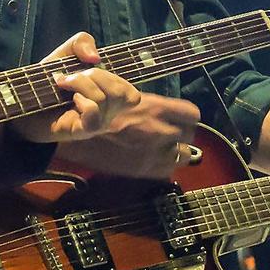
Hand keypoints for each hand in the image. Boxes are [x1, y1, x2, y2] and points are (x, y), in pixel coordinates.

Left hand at [14, 32, 142, 142]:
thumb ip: (82, 43)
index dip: (121, 80)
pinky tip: (70, 99)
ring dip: (83, 84)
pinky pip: (94, 115)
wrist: (22, 102)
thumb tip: (96, 57)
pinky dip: (83, 100)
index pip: (131, 94)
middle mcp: (106, 113)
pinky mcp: (81, 131)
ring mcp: (95, 123)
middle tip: (72, 76)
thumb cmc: (46, 81)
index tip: (95, 67)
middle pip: (122, 91)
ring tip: (63, 83)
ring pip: (106, 99)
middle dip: (96, 75)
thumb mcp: (64, 54)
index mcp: (107, 96)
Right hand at [52, 94, 202, 177]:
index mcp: (156, 108)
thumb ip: (152, 108)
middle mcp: (159, 130)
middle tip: (170, 135)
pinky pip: (167, 170)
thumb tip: (167, 114)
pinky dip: (163, 166)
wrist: (78, 131)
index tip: (179, 119)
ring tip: (163, 148)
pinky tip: (152, 160)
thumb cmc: (101, 109)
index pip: (192, 114)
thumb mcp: (129, 99)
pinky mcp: (144, 169)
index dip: (187, 117)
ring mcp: (153, 152)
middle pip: (190, 134)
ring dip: (176, 151)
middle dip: (182, 134)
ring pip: (183, 154)